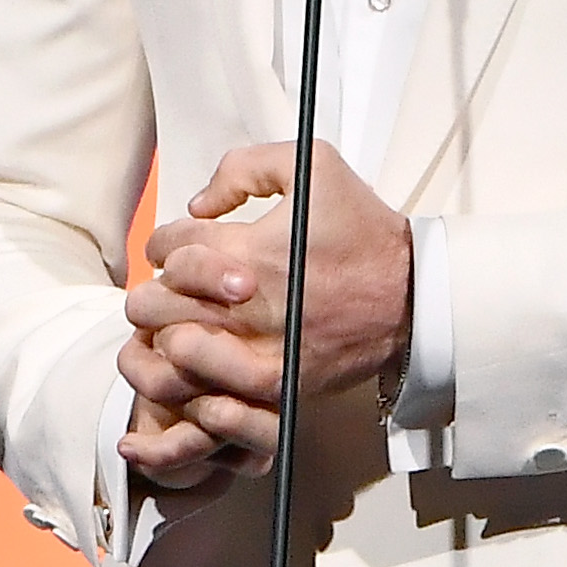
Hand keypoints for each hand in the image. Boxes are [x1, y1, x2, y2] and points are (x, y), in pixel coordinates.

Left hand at [118, 142, 411, 482]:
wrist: (412, 295)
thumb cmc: (362, 230)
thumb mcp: (312, 167)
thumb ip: (243, 167)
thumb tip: (199, 204)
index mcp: (247, 249)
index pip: (166, 248)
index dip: (165, 243)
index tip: (182, 247)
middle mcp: (246, 305)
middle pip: (154, 305)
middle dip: (156, 292)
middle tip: (171, 291)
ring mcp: (259, 351)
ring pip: (171, 355)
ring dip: (165, 339)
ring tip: (179, 328)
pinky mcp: (276, 386)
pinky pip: (209, 399)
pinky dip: (194, 385)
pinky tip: (200, 368)